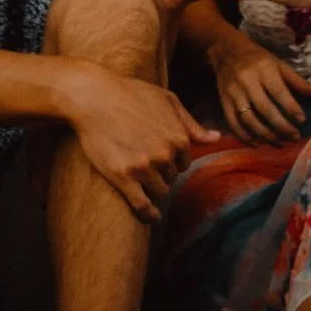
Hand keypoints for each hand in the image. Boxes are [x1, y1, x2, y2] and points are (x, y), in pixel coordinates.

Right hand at [57, 62, 215, 222]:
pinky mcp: (123, 178)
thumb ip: (191, 124)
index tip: (158, 158)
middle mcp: (165, 155)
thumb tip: (216, 138)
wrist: (94, 97)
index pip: (183, 163)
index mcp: (178, 137)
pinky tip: (151, 217)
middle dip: (161, 174)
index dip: (171, 162)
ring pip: (159, 192)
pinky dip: (149, 215)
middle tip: (144, 165)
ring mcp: (144, 168)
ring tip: (142, 184)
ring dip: (154, 190)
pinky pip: (142, 206)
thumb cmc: (130, 93)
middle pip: (171, 178)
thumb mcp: (167, 100)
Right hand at [208, 34, 310, 143]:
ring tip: (280, 143)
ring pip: (249, 120)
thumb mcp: (278, 64)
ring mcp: (234, 94)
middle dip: (281, 127)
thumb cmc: (257, 59)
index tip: (302, 120)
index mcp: (264, 70)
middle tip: (294, 137)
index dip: (291, 107)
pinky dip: (246, 137)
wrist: (226, 52)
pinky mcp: (223, 103)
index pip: (278, 92)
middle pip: (264, 109)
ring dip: (266, 136)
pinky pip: (234, 124)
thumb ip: (297, 81)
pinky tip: (259, 144)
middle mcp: (247, 82)